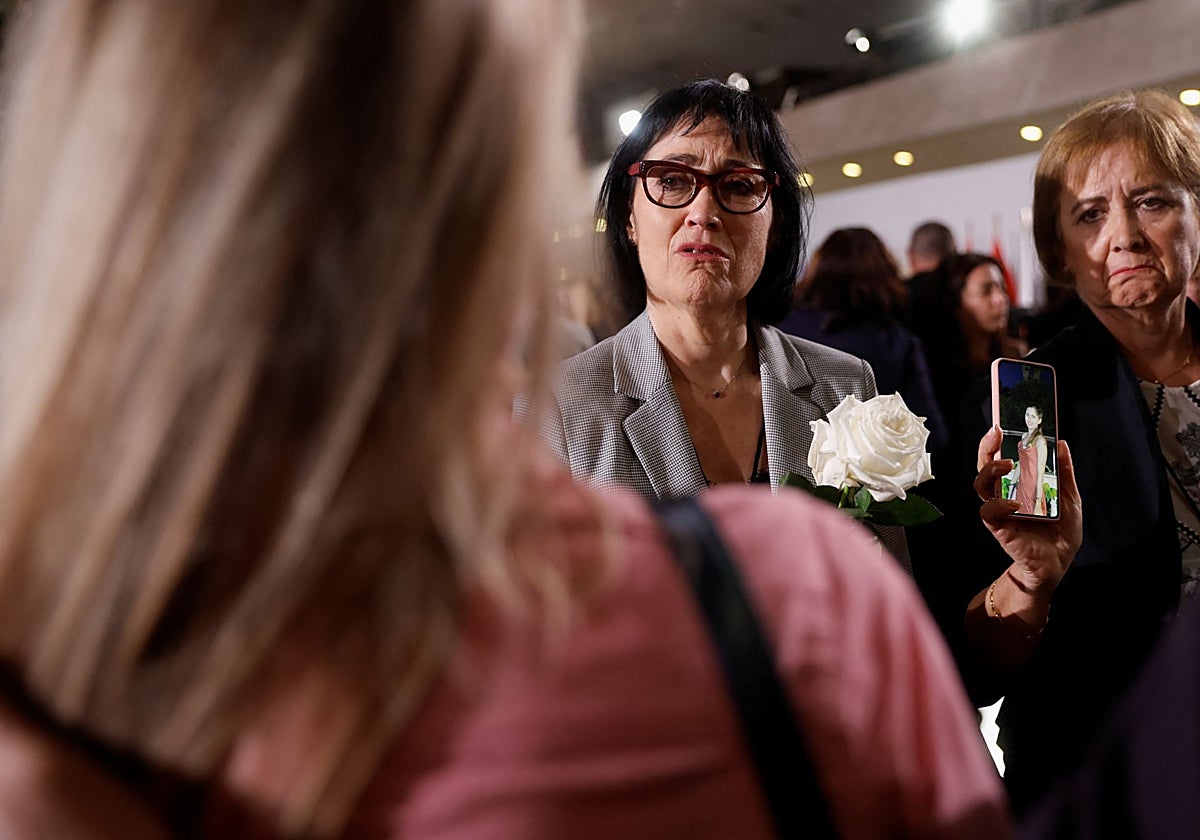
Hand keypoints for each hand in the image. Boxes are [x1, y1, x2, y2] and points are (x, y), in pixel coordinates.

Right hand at [974, 425, 1081, 595]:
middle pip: (984, 466)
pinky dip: (999, 504)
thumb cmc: (1060, 532)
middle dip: (986, 447)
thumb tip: (1063, 444)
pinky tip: (1015, 503)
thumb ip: (1064, 472)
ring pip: (981, 484)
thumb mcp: (1069, 497)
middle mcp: (1004, 494)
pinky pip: (989, 512)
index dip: (996, 441)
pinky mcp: (999, 527)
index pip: (1001, 457)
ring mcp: (1000, 510)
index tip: (1001, 423)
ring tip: (1007, 464)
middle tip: (996, 433)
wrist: (1058, 563)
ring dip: (990, 471)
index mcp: (1019, 484)